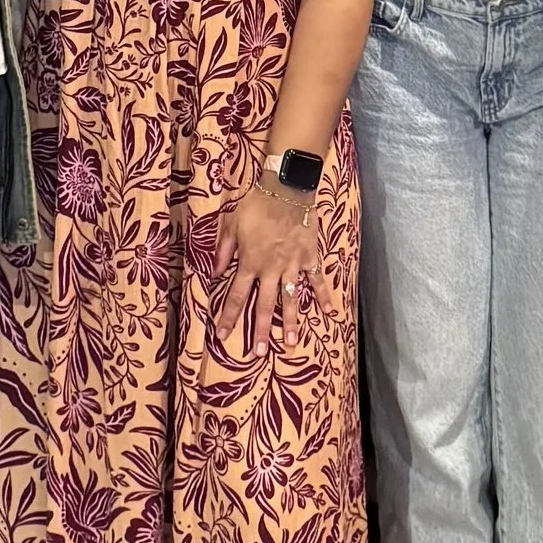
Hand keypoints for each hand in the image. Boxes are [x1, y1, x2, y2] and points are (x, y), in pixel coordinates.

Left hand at [217, 176, 318, 358]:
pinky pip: (316, 280)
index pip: (236, 296)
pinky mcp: (310, 258)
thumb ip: (223, 251)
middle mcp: (271, 270)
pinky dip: (323, 296)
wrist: (286, 189)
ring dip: (291, 322)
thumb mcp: (231, 226)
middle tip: (259, 353)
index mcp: (250, 263)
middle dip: (260, 330)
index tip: (223, 335)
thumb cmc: (256, 205)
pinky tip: (328, 313)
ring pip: (290, 299)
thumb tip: (213, 273)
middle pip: (264, 305)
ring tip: (291, 343)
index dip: (229, 316)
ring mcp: (292, 266)